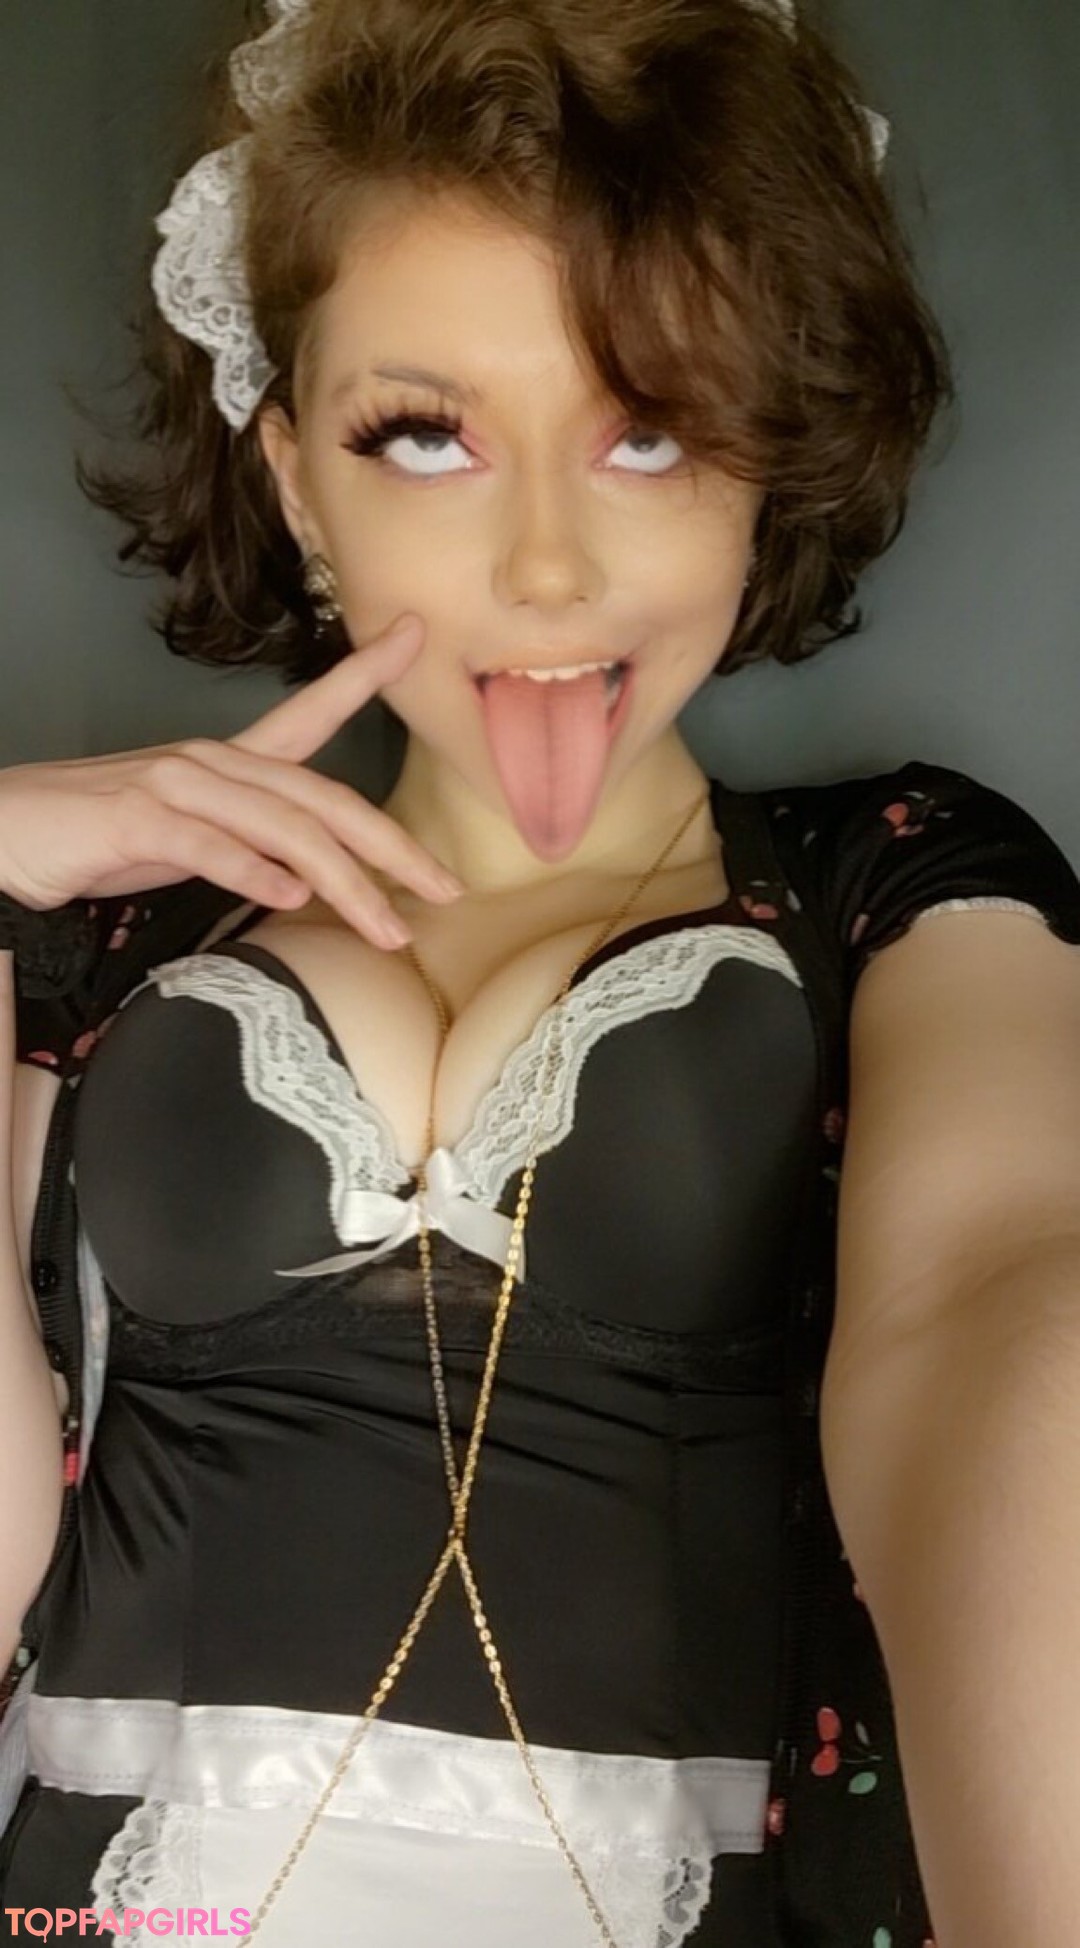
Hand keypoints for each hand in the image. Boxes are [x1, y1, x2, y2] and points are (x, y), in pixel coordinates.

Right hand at [0, 616, 462, 949]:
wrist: (7, 836)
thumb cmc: (95, 840)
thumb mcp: (188, 841)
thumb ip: (247, 848)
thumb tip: (307, 880)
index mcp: (228, 763)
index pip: (310, 713)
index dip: (365, 675)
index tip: (415, 635)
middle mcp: (211, 762)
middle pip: (324, 800)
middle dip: (392, 848)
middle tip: (444, 887)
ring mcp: (176, 786)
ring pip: (285, 830)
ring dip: (344, 883)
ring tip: (387, 928)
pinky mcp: (139, 819)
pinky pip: (212, 845)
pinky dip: (256, 872)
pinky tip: (289, 897)